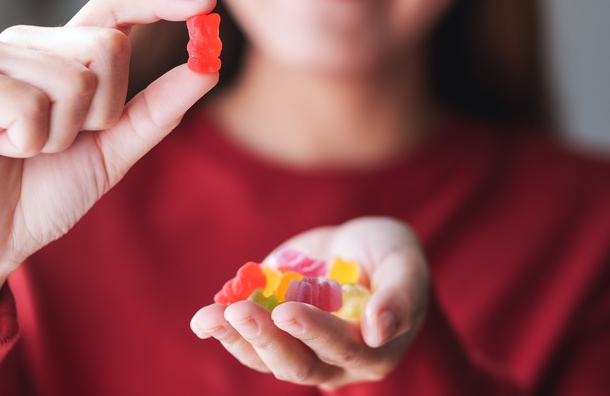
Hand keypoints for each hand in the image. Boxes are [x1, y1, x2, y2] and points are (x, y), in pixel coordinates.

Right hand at [0, 0, 218, 340]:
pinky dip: (26, 143)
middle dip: (103, 113)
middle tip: (63, 142)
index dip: (159, 0)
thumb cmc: (45, 191)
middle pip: (108, 46)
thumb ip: (157, 109)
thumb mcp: (114, 150)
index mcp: (64, 54)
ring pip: (73, 81)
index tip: (206, 3)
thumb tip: (207, 68)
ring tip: (24, 150)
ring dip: (61, 137)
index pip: (115, 8)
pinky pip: (29, 105)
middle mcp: (28, 44)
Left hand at [191, 217, 429, 389]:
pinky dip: (224, 329)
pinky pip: (246, 341)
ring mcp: (298, 349)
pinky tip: (204, 318)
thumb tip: (379, 330)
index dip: (314, 332)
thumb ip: (399, 297)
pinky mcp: (272, 331)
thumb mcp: (405, 265)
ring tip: (208, 319)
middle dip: (266, 339)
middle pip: (297, 365)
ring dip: (235, 339)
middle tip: (240, 312)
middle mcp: (333, 361)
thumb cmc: (390, 254)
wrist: (357, 245)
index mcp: (372, 351)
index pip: (341, 349)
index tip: (287, 311)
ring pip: (265, 358)